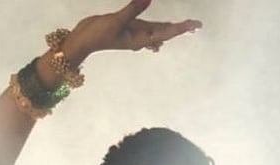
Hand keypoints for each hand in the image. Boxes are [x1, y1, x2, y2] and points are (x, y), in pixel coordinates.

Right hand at [64, 0, 201, 63]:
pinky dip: (157, 23)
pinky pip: (146, 24)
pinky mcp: (128, 26)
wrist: (82, 40)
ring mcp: (134, 32)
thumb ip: (133, 9)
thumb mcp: (116, 21)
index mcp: (140, 39)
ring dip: (171, 27)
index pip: (165, 32)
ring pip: (157, 29)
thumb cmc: (98, 34)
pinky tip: (164, 24)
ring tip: (186, 25)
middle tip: (196, 25)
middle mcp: (140, 37)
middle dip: (180, 28)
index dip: (181, 28)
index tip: (195, 25)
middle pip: (165, 32)